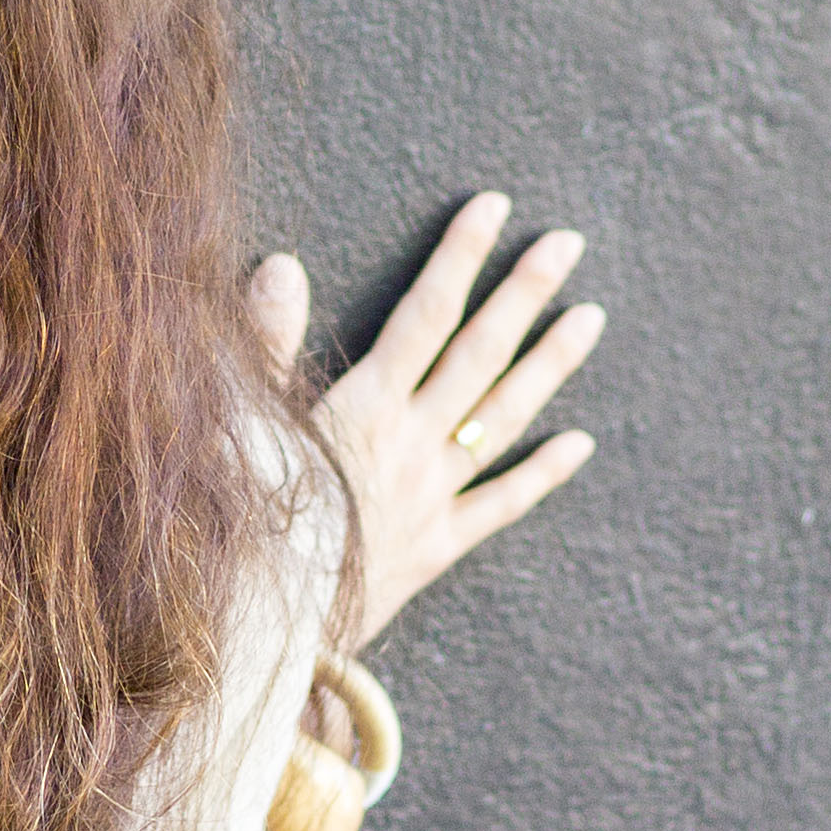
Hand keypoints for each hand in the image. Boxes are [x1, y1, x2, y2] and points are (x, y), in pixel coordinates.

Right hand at [246, 198, 601, 649]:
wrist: (263, 622)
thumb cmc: (240, 519)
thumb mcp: (240, 423)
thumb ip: (265, 343)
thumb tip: (282, 265)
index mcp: (365, 406)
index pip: (425, 314)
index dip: (460, 257)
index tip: (492, 208)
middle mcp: (412, 443)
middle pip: (480, 354)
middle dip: (524, 293)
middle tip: (568, 244)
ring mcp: (433, 495)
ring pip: (503, 418)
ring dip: (550, 366)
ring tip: (591, 318)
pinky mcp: (438, 546)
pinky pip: (501, 504)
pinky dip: (542, 473)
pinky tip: (581, 443)